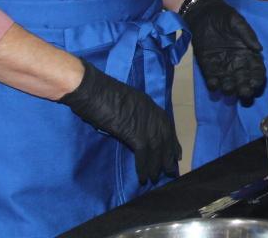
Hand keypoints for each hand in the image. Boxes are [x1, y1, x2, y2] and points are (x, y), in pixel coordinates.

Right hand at [59, 59, 179, 184]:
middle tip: (171, 170)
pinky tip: (143, 176)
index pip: (166, 125)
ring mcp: (145, 122)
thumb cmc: (100, 93)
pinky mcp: (134, 132)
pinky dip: (144, 166)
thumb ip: (130, 113)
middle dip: (169, 155)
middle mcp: (151, 112)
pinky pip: (143, 153)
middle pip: (165, 137)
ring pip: (157, 148)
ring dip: (157, 165)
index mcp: (148, 103)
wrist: (91, 90)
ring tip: (156, 178)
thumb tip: (129, 126)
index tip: (176, 153)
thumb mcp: (122, 101)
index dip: (171, 140)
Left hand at [183, 0, 265, 102]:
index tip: (255, 83)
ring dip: (229, 88)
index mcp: (247, 53)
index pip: (256, 69)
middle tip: (244, 92)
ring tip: (228, 89)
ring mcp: (222, 65)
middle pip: (244, 80)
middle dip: (245, 88)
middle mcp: (237, 63)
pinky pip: (211, 78)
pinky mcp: (208, 66)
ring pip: (228, 82)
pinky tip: (214, 85)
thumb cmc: (224, 16)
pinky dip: (213, 84)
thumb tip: (259, 49)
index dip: (257, 78)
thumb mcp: (237, 22)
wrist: (203, 14)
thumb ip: (248, 35)